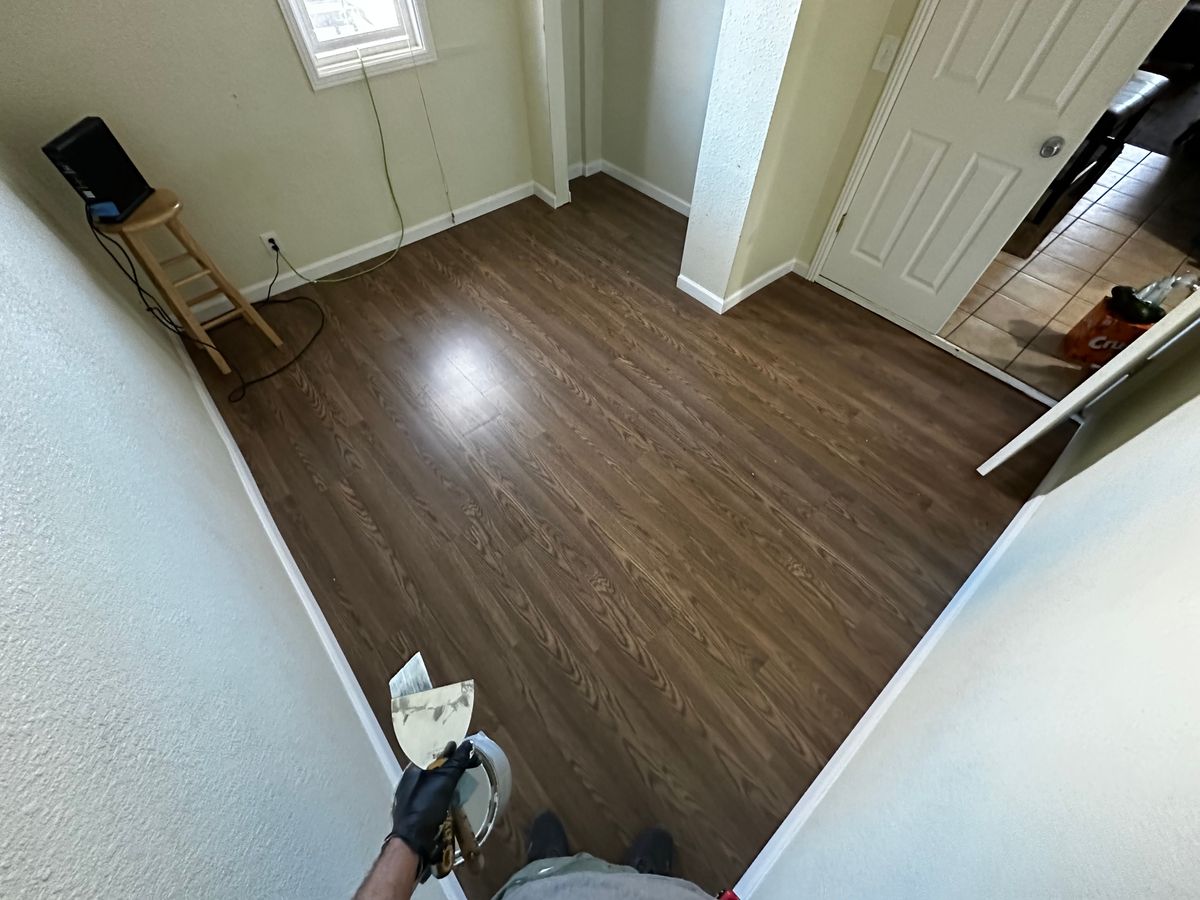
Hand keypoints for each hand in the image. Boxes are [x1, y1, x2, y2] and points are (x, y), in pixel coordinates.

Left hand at [388, 741, 478, 865]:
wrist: (413, 843)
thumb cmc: (425, 808)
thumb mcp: (443, 782)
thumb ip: (456, 763)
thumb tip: (467, 744)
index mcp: (412, 770)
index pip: (432, 752)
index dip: (450, 749)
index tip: (467, 749)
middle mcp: (412, 782)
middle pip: (436, 767)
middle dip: (454, 764)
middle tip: (472, 764)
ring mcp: (415, 798)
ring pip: (437, 783)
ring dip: (453, 780)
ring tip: (468, 778)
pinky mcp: (421, 812)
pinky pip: (437, 797)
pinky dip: (449, 794)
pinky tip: (458, 797)